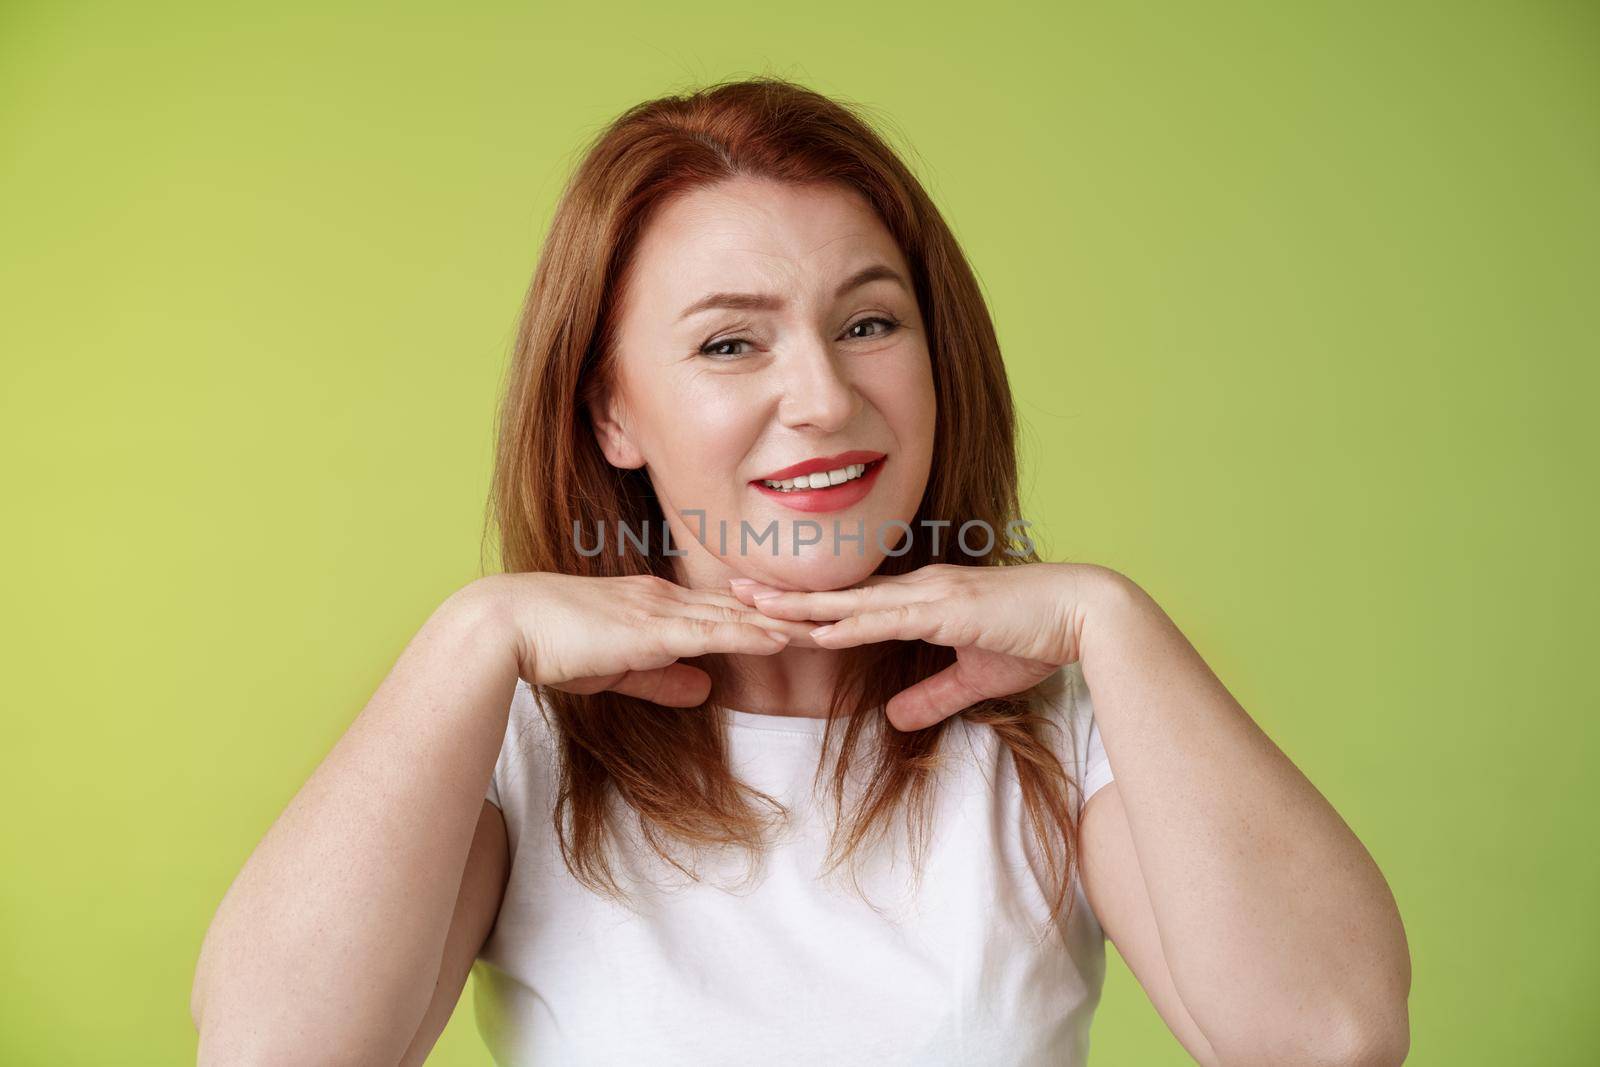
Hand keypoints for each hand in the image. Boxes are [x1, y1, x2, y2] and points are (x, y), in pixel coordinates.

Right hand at [470, 572, 820, 706]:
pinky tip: (781, 636)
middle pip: (742, 607)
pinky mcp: (650, 628)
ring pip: (737, 616)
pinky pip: (711, 631)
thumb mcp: (617, 670)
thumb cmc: (550, 648)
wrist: (506, 627)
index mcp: (656, 606)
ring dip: (784, 622)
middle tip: (840, 615)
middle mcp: (665, 599)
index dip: (767, 616)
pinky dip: (749, 633)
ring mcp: (660, 610)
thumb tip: (704, 689)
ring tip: (830, 625)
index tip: (807, 619)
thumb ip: (661, 678)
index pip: (724, 611)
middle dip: (792, 613)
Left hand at [728, 562, 1113, 730]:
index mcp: (921, 600)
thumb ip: (931, 695)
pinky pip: (889, 618)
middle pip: (838, 594)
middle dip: (785, 593)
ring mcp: (930, 594)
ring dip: (803, 603)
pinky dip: (851, 623)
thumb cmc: (1035, 638)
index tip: (762, 603)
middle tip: (731, 588)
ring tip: (754, 603)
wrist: (1082, 616)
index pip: (852, 604)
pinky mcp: (948, 608)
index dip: (806, 604)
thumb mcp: (974, 678)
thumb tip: (891, 716)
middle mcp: (917, 590)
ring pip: (852, 601)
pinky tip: (818, 628)